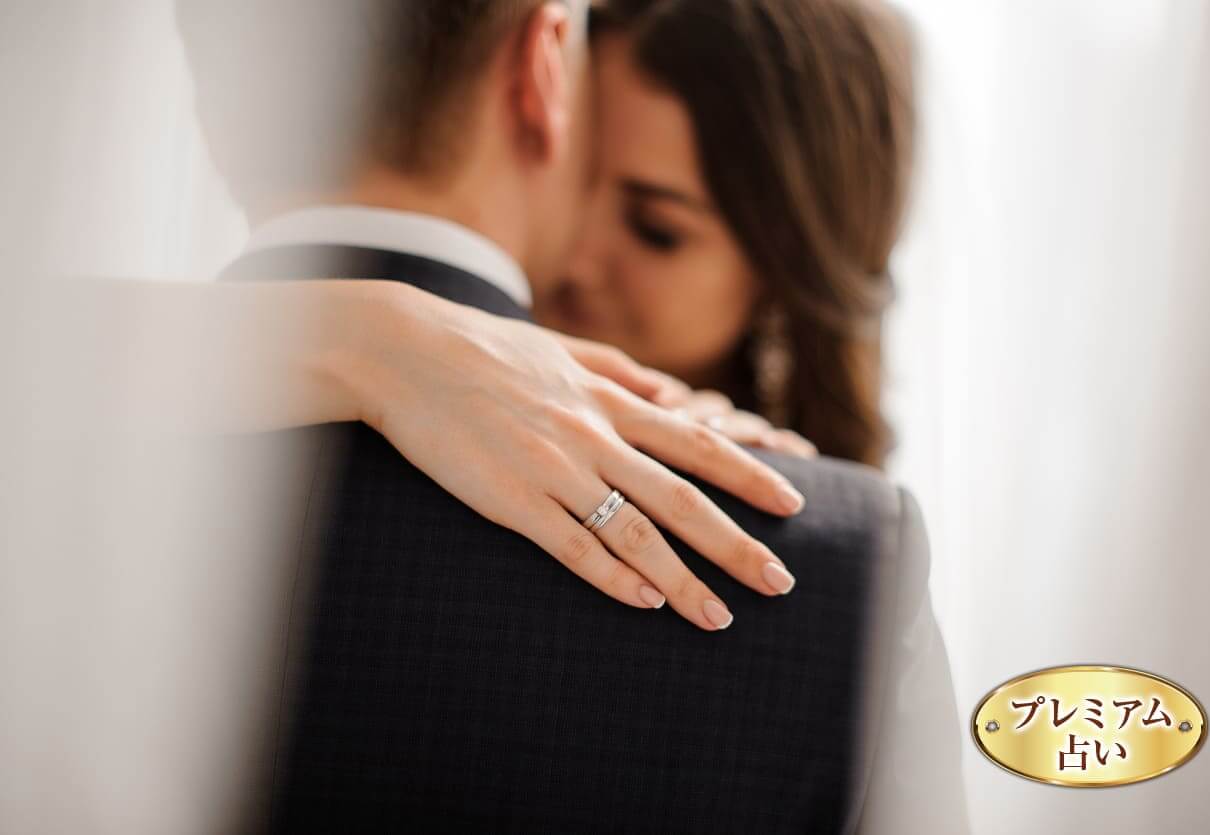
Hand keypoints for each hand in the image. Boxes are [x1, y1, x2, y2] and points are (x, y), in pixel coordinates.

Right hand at [331, 283, 804, 630]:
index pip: (697, 443)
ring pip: (637, 534)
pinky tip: (646, 605)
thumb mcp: (560, 346)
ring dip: (684, 581)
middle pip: (683, 498)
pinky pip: (573, 548)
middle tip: (781, 583)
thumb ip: (618, 368)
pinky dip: (614, 579)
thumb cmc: (481, 347)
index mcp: (609, 399)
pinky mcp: (512, 500)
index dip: (749, 475)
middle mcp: (594, 435)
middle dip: (738, 544)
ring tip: (720, 619)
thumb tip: (667, 387)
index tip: (792, 503)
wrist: (405, 351)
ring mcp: (555, 470)